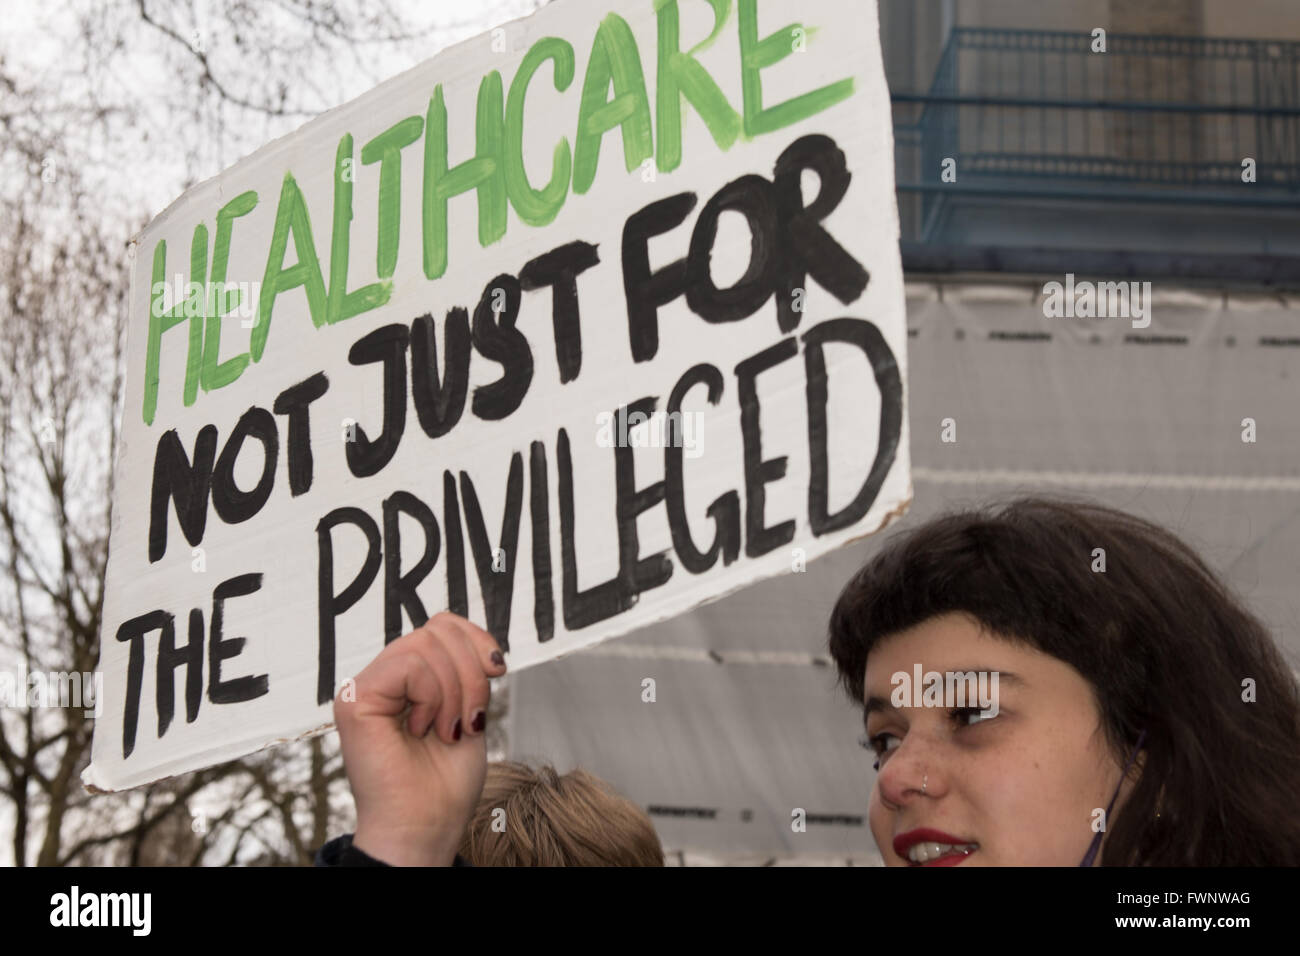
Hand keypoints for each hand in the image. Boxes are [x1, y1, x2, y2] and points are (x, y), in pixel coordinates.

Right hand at [333, 612, 506, 864]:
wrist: (427, 826)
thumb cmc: (445, 784)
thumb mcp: (468, 711)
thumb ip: (465, 672)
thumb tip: (480, 644)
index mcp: (406, 679)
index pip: (442, 625)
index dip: (476, 640)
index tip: (497, 672)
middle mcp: (382, 678)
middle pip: (437, 630)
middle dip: (470, 673)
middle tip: (467, 720)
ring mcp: (364, 687)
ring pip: (425, 645)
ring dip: (454, 691)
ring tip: (446, 730)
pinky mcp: (355, 700)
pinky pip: (408, 665)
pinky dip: (431, 696)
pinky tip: (423, 729)